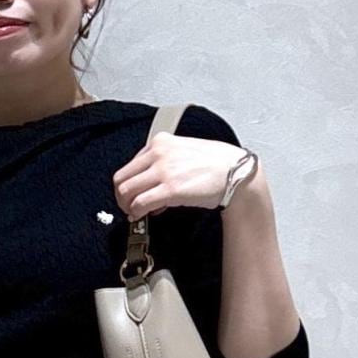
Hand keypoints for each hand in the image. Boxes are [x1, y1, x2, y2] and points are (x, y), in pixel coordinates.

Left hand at [110, 132, 264, 219]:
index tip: (135, 195)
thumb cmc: (214, 164)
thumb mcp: (182, 152)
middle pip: (121, 178)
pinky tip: (144, 216)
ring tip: (136, 214)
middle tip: (129, 208)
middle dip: (122, 197)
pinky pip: (140, 203)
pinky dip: (137, 213)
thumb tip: (148, 186)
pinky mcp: (170, 188)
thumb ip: (163, 163)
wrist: (235, 172)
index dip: (129, 184)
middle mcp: (158, 153)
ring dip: (127, 206)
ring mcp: (163, 170)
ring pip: (126, 191)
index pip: (130, 165)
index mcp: (160, 142)